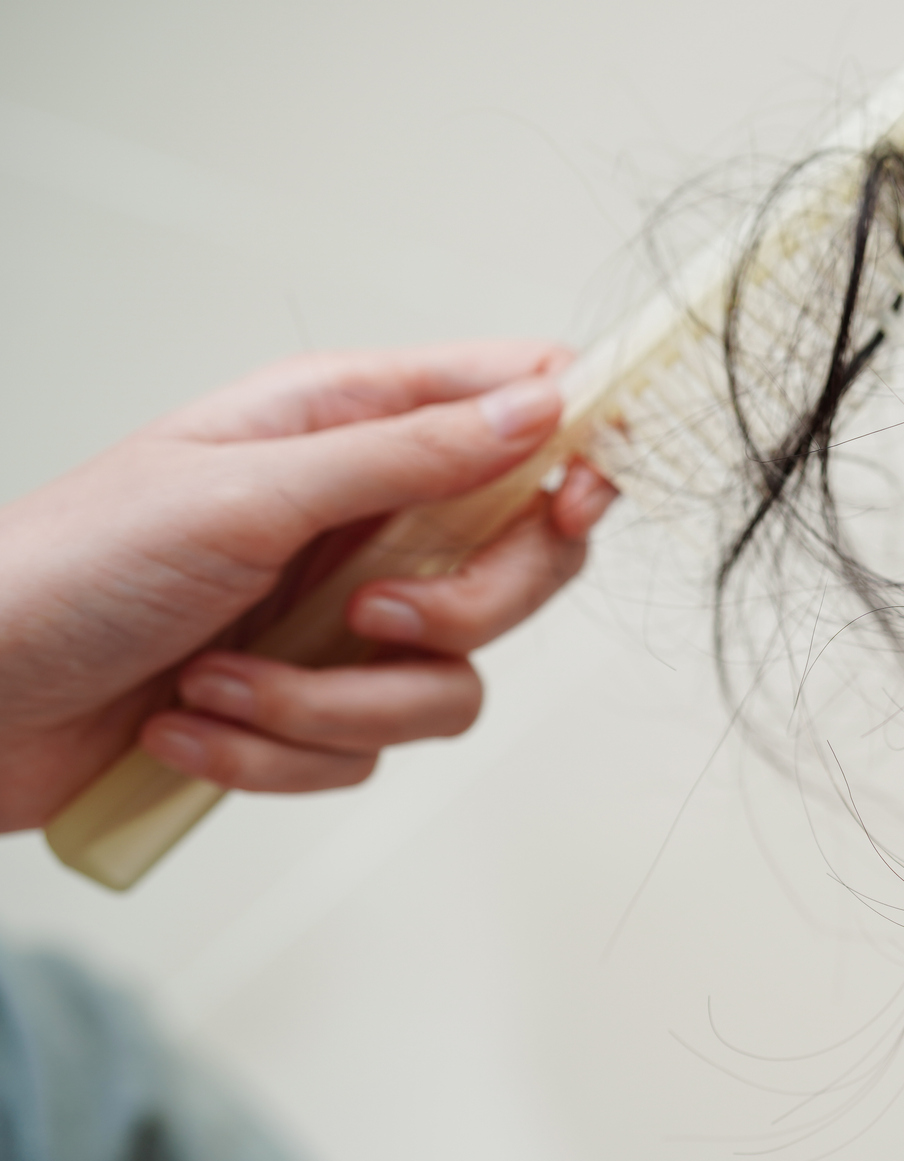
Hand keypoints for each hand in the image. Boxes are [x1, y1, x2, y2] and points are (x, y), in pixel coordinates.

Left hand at [0, 343, 617, 832]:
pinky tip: (192, 725)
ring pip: (449, 678)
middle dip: (458, 610)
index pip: (512, 407)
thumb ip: (407, 454)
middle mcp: (360, 516)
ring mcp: (340, 617)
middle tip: (372, 613)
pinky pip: (370, 749)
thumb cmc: (64, 570)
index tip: (583, 494)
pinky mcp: (310, 708)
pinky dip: (278, 753)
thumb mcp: (244, 493)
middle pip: (518, 561)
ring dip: (331, 703)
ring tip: (225, 684)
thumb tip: (542, 408)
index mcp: (344, 424)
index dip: (573, 444)